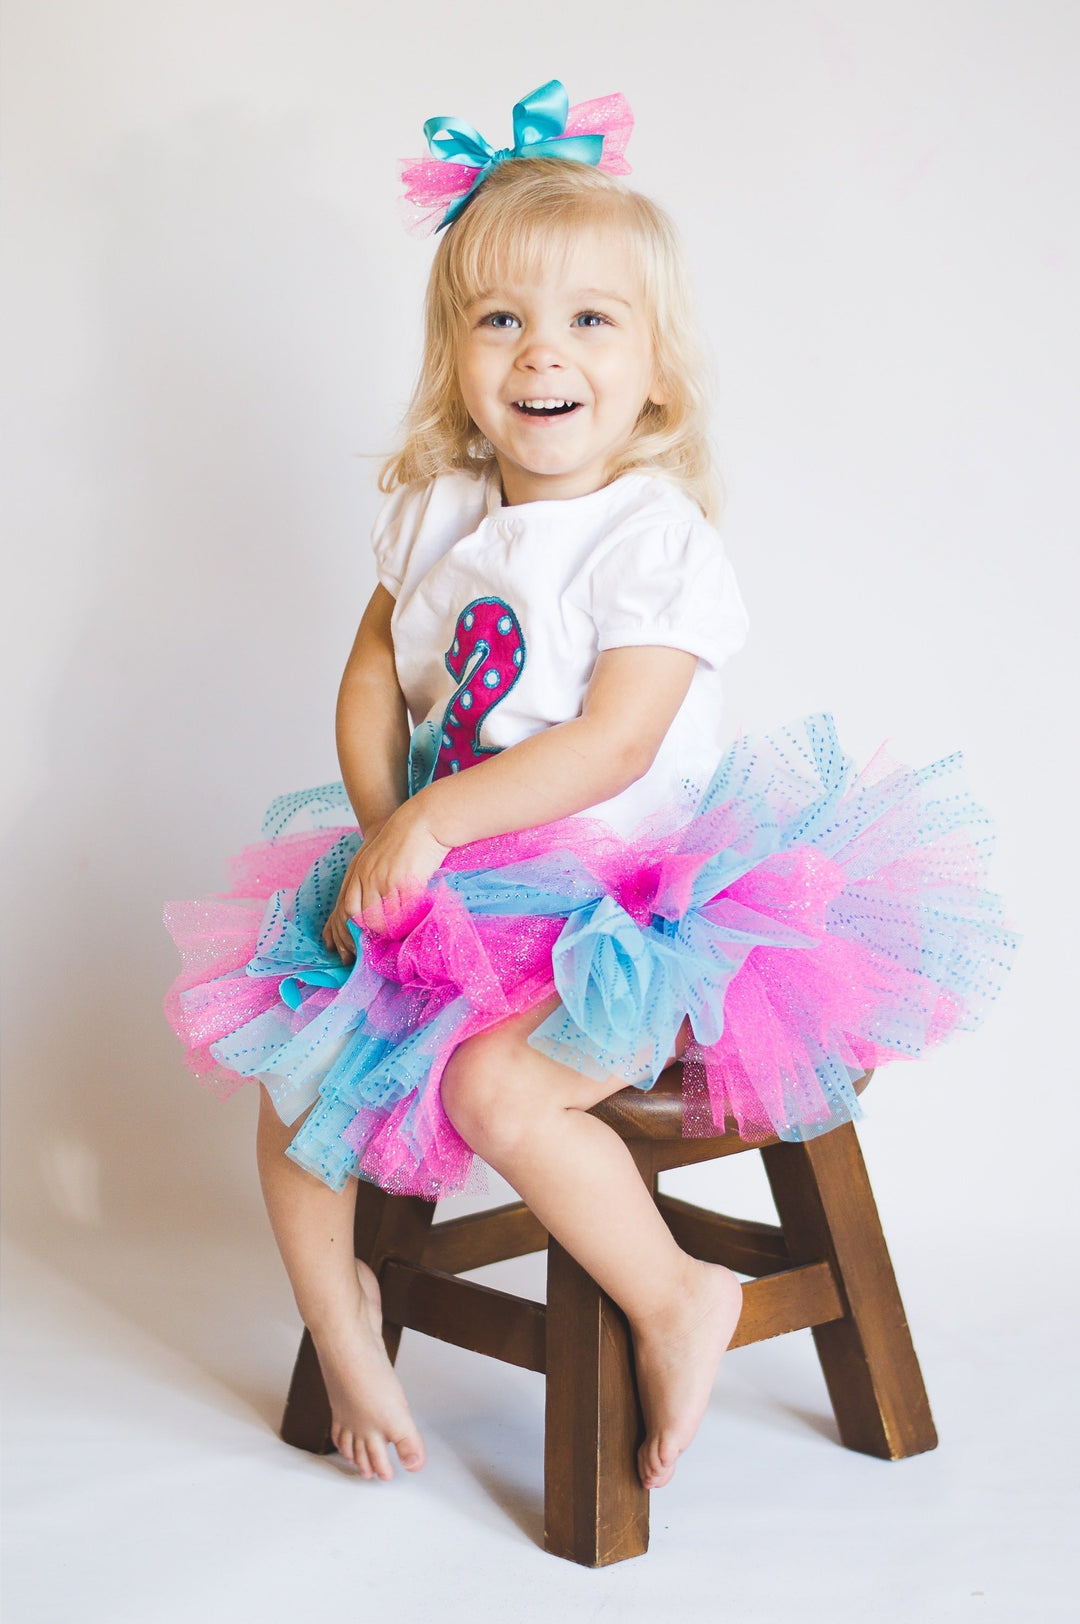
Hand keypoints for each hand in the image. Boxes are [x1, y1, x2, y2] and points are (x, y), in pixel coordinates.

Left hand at [322, 805, 450, 960]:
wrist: (423, 821)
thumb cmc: (405, 841)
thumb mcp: (378, 858)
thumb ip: (373, 880)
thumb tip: (378, 909)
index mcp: (358, 872)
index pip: (348, 909)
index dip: (356, 927)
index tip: (367, 936)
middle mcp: (367, 877)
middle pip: (363, 918)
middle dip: (374, 933)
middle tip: (385, 940)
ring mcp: (384, 880)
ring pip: (383, 919)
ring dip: (393, 929)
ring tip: (402, 932)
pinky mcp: (403, 881)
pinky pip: (403, 911)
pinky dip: (408, 920)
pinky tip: (415, 920)